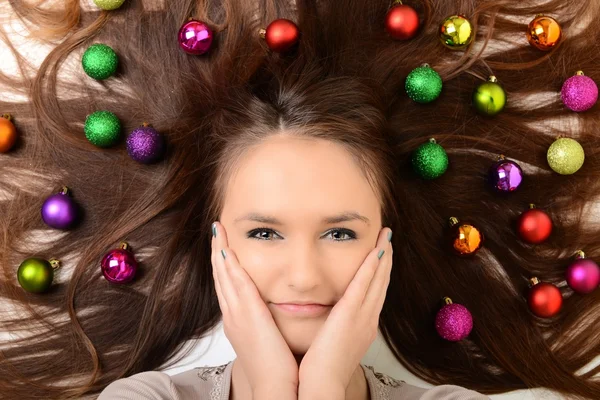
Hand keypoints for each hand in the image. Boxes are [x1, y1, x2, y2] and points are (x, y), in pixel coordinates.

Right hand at [211, 221, 298, 396]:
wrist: (274, 387)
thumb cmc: (276, 368)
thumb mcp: (267, 339)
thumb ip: (266, 324)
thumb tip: (272, 315)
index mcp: (237, 321)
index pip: (227, 286)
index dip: (222, 265)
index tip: (223, 245)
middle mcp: (232, 315)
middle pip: (220, 277)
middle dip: (217, 252)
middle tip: (216, 230)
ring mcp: (237, 314)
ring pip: (224, 276)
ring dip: (220, 252)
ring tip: (218, 230)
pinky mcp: (248, 315)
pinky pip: (236, 284)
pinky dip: (230, 265)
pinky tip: (228, 248)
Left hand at [298, 227, 392, 397]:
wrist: (322, 386)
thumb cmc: (321, 371)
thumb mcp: (333, 345)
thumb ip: (335, 330)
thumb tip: (330, 321)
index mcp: (363, 328)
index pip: (374, 294)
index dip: (380, 274)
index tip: (380, 255)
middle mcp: (368, 321)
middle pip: (381, 284)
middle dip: (385, 260)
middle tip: (388, 239)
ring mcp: (362, 318)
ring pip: (377, 280)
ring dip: (382, 257)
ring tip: (385, 237)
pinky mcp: (350, 315)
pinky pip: (364, 285)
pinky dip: (371, 266)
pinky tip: (376, 250)